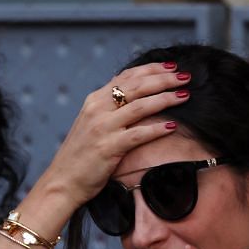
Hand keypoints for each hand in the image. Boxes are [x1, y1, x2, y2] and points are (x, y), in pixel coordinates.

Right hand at [33, 62, 190, 207]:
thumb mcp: (90, 123)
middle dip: (165, 79)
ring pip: (141, 105)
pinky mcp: (109, 147)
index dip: (152, 69)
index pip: (127, 76)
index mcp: (94, 100)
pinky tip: (172, 126)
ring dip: (166, 98)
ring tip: (184, 96)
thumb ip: (108, 107)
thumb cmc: (80, 155)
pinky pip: (139, 134)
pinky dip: (157, 128)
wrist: (62, 181)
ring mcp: (102, 128)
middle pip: (137, 86)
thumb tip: (131, 92)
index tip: (171, 67)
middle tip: (186, 77)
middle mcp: (97, 110)